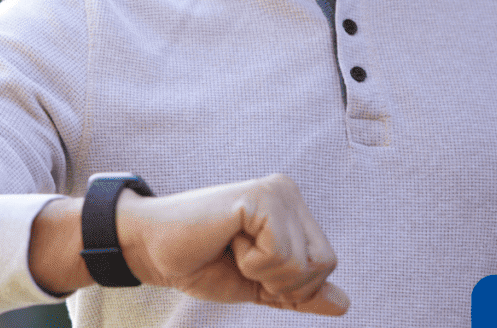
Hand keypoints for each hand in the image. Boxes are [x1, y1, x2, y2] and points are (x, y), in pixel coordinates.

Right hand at [116, 174, 348, 315]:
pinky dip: (252, 263)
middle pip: (323, 264)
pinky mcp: (260, 197)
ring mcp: (276, 191)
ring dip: (262, 273)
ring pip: (303, 263)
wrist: (153, 250)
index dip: (290, 286)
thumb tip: (343, 304)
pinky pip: (280, 255)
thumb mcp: (258, 285)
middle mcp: (289, 192)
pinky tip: (227, 239)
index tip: (248, 268)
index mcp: (292, 209)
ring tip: (232, 247)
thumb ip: (298, 293)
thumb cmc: (201, 263)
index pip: (326, 264)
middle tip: (240, 260)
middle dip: (282, 283)